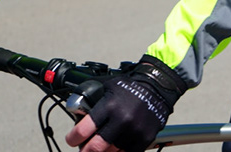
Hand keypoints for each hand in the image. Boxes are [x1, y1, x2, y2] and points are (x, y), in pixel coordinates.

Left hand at [65, 56, 185, 151]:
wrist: (158, 86)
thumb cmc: (130, 87)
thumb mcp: (107, 86)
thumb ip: (91, 98)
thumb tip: (75, 111)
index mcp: (109, 106)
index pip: (83, 131)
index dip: (73, 139)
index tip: (72, 140)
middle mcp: (121, 120)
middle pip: (94, 148)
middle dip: (85, 151)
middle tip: (83, 149)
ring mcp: (134, 131)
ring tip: (100, 146)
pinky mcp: (145, 138)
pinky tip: (113, 148)